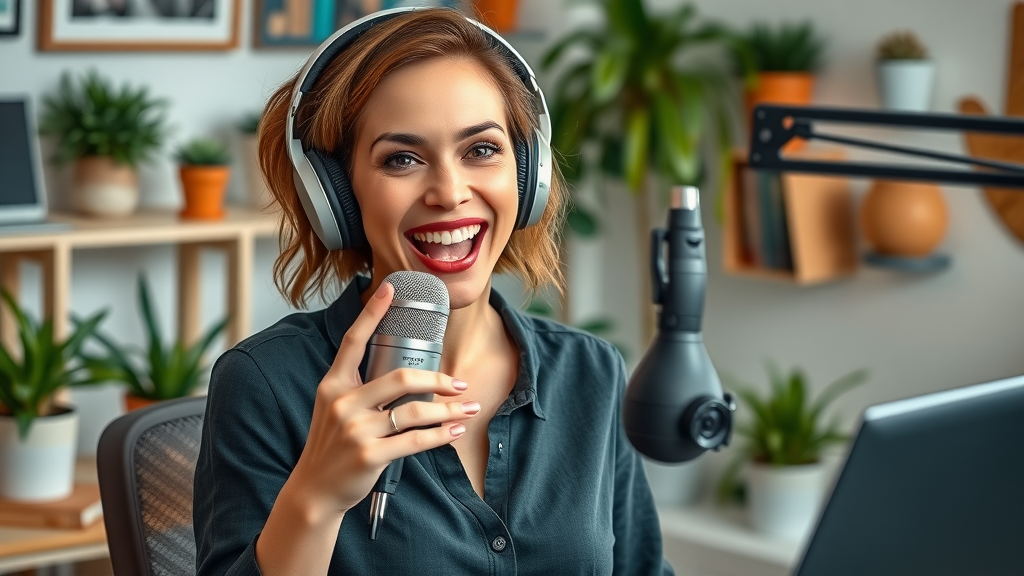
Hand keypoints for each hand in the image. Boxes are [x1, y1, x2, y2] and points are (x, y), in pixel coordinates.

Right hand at [289, 281, 477, 514]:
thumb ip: (360, 389)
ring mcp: (356, 430)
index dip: (372, 313)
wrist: (314, 490)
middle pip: (401, 377)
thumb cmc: (332, 446)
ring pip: (415, 410)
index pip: (353, 341)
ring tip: (468, 409)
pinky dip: (440, 435)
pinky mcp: (369, 455)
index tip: (391, 289)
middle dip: (438, 379)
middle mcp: (343, 403)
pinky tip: (454, 430)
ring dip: (448, 410)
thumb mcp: (335, 409)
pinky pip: (415, 440)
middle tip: (459, 383)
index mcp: (334, 385)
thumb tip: (405, 374)